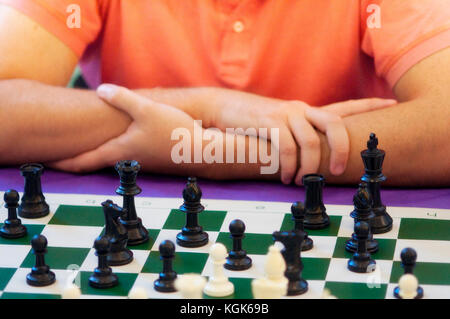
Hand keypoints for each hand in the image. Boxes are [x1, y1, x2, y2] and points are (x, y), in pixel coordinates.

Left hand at [47, 84, 197, 172]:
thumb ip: (122, 99)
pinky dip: (115, 148)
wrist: (202, 151)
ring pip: (111, 158)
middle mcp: (126, 161)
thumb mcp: (146, 110)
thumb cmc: (174, 133)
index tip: (49, 162)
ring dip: (96, 152)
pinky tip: (119, 139)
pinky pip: (126, 154)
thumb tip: (100, 90)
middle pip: (95, 161)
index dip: (64, 162)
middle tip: (61, 152)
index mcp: (119, 151)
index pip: (84, 161)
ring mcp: (139, 162)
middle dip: (77, 157)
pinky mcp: (151, 159)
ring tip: (85, 144)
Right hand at [214, 94, 396, 184]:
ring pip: (310, 142)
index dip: (370, 105)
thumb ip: (298, 137)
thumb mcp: (281, 127)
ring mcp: (285, 115)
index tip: (393, 104)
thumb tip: (313, 161)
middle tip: (337, 171)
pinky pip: (286, 148)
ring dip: (308, 167)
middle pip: (335, 124)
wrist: (223, 108)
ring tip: (301, 181)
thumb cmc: (254, 124)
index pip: (344, 107)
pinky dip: (288, 166)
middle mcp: (301, 110)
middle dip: (342, 150)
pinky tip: (284, 176)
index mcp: (308, 112)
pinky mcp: (268, 123)